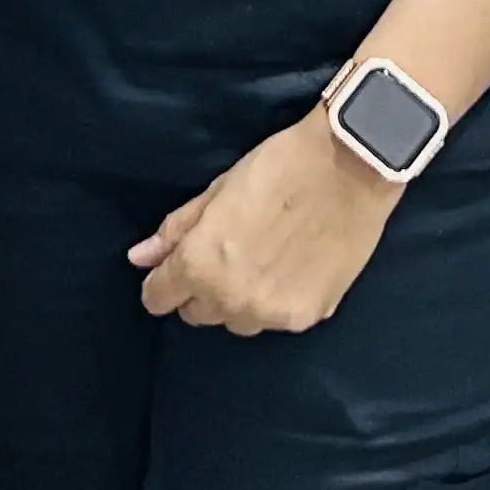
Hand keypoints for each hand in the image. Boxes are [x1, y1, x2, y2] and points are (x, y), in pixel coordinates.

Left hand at [133, 108, 399, 333]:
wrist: (350, 167)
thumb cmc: (277, 168)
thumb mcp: (217, 191)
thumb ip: (176, 231)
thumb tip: (139, 258)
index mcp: (199, 267)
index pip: (158, 299)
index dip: (163, 280)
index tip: (177, 265)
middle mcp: (231, 301)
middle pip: (197, 314)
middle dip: (201, 288)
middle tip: (226, 253)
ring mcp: (272, 314)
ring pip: (237, 322)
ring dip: (238, 299)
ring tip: (261, 260)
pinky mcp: (308, 317)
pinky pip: (275, 319)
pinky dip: (276, 300)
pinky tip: (292, 267)